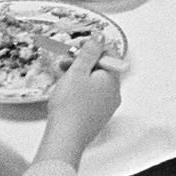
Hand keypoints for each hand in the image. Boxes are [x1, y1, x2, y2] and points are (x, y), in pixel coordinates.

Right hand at [38, 37, 122, 165]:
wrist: (66, 138)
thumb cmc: (70, 105)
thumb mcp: (77, 71)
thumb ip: (89, 52)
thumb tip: (100, 37)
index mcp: (112, 80)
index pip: (110, 54)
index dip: (93, 48)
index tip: (77, 47)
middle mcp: (114, 93)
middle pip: (101, 69)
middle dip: (83, 62)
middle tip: (65, 61)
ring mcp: (106, 107)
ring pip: (95, 83)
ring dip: (79, 75)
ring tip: (62, 76)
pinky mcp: (97, 117)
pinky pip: (92, 96)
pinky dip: (80, 89)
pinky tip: (66, 92)